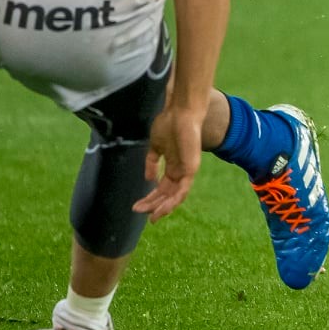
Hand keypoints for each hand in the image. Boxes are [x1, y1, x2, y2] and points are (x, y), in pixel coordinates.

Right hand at [133, 103, 204, 218]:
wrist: (181, 113)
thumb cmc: (169, 124)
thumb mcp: (156, 146)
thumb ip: (152, 162)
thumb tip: (149, 179)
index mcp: (173, 165)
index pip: (162, 187)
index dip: (151, 198)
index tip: (137, 206)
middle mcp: (180, 170)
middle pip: (167, 194)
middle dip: (152, 204)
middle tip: (138, 211)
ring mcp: (187, 170)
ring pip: (175, 196)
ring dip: (162, 208)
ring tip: (150, 216)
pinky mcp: (191, 169)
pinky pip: (182, 191)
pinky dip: (172, 202)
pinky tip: (161, 209)